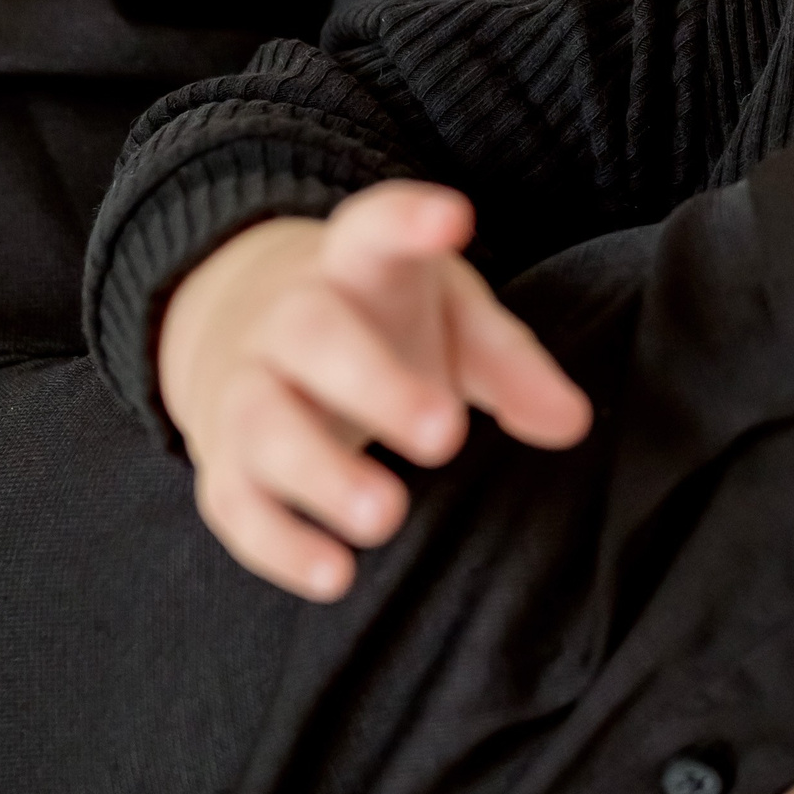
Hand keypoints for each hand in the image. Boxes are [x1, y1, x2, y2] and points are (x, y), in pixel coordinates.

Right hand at [157, 181, 592, 599]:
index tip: (453, 219)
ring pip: (264, 423)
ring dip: (322, 473)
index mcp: (355, 265)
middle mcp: (287, 318)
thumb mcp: (447, 314)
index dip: (408, 220)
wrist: (238, 324)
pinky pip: (235, 502)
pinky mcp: (221, 461)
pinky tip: (336, 575)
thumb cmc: (376, 319)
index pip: (374, 228)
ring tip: (386, 516)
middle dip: (374, 384)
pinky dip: (279, 543)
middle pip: (313, 335)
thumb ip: (509, 362)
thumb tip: (572, 423)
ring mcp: (244, 386)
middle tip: (444, 434)